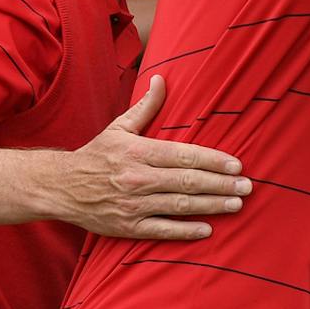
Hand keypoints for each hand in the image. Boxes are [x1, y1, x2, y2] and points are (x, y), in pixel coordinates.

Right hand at [49, 76, 252, 239]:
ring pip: (180, 206)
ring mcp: (133, 205)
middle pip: (187, 182)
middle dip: (221, 185)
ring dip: (211, 206)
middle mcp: (137, 178)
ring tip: (236, 205)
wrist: (61, 187)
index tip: (236, 165)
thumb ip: (146, 107)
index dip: (212, 160)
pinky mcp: (128, 227)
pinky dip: (185, 230)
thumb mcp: (119, 127)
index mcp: (138, 151)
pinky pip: (162, 230)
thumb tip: (160, 78)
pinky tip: (207, 228)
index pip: (183, 156)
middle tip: (247, 186)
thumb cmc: (96, 155)